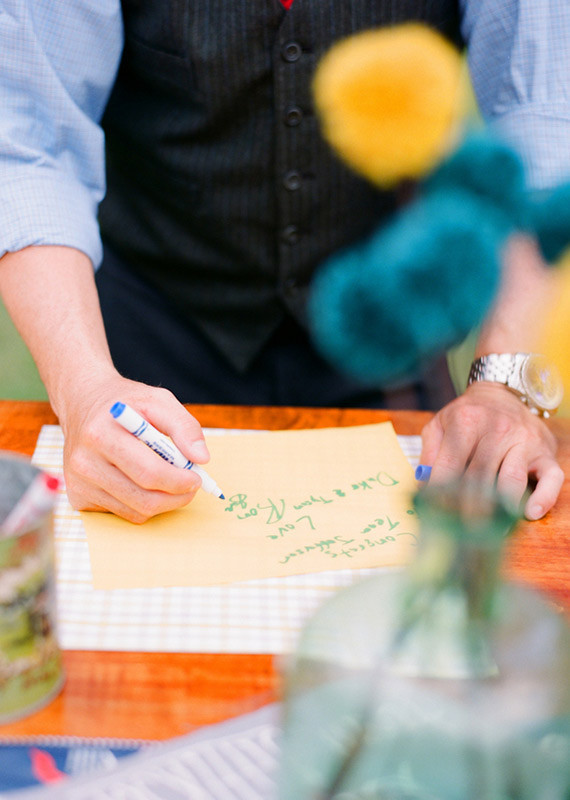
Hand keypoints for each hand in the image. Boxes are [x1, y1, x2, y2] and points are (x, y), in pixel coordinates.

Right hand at [59, 372, 209, 521]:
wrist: (83, 403)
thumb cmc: (125, 402)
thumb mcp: (158, 400)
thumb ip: (184, 426)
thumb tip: (201, 458)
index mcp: (101, 433)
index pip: (149, 472)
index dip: (179, 481)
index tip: (197, 478)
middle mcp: (84, 461)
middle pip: (143, 499)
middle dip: (176, 497)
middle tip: (191, 486)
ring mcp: (78, 483)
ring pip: (135, 512)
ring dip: (162, 503)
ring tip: (171, 483)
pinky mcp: (77, 497)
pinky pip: (122, 513)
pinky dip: (142, 504)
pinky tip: (143, 484)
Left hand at [420, 382, 563, 519]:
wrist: (502, 394)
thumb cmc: (467, 416)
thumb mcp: (439, 424)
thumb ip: (429, 453)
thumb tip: (423, 487)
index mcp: (467, 421)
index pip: (452, 464)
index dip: (442, 492)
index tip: (436, 515)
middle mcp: (497, 429)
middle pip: (480, 476)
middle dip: (468, 509)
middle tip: (460, 534)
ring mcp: (524, 441)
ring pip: (511, 480)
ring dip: (500, 510)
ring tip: (488, 533)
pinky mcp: (545, 452)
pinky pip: (551, 478)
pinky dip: (543, 497)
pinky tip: (530, 514)